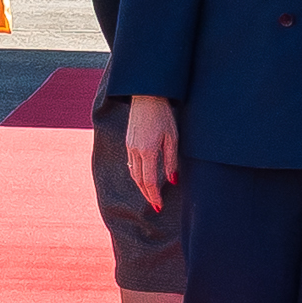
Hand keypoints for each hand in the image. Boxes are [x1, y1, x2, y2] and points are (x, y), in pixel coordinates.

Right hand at [125, 95, 180, 211]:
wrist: (147, 96)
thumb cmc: (163, 115)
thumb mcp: (173, 138)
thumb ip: (171, 161)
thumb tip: (172, 181)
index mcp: (147, 151)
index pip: (149, 181)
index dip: (154, 196)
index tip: (159, 206)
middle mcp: (135, 151)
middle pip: (139, 180)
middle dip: (147, 194)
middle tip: (155, 205)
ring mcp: (129, 146)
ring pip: (133, 173)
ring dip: (141, 186)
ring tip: (150, 194)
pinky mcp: (128, 141)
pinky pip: (131, 164)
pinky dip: (137, 174)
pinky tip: (143, 177)